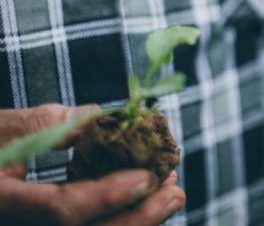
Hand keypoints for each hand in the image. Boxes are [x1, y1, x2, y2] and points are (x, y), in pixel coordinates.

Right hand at [0, 104, 185, 225]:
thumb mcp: (8, 128)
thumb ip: (54, 124)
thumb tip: (104, 117)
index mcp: (3, 201)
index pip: (60, 209)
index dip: (107, 196)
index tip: (147, 177)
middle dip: (136, 217)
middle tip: (175, 192)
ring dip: (137, 218)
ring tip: (171, 193)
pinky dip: (122, 217)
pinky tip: (149, 200)